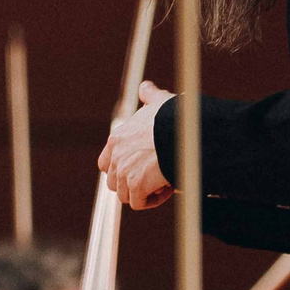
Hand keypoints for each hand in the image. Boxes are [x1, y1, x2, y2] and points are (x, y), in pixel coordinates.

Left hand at [97, 82, 174, 209]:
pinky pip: (139, 202)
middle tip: (154, 178)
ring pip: (127, 195)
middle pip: (115, 182)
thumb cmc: (175, 118)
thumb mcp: (159, 102)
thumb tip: (145, 87)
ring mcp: (124, 171)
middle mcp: (116, 156)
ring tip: (163, 182)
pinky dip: (153, 200)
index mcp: (117, 139)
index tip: (140, 170)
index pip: (106, 163)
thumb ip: (150, 96)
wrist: (183, 132)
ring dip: (144, 193)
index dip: (121, 170)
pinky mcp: (136, 184)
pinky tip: (166, 188)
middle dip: (133, 184)